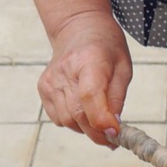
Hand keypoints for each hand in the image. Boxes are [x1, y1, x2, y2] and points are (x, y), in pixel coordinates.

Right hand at [38, 8, 130, 142]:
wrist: (78, 28)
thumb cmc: (105, 47)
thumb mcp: (123, 67)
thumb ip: (117, 97)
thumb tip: (112, 126)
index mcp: (89, 59)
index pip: (90, 95)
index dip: (101, 120)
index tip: (115, 133)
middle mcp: (65, 70)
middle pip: (78, 114)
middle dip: (97, 133)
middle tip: (113, 137)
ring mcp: (50, 80)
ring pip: (67, 121)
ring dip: (85, 128)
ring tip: (99, 118)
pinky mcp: (43, 88)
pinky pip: (58, 118)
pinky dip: (73, 121)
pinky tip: (83, 109)